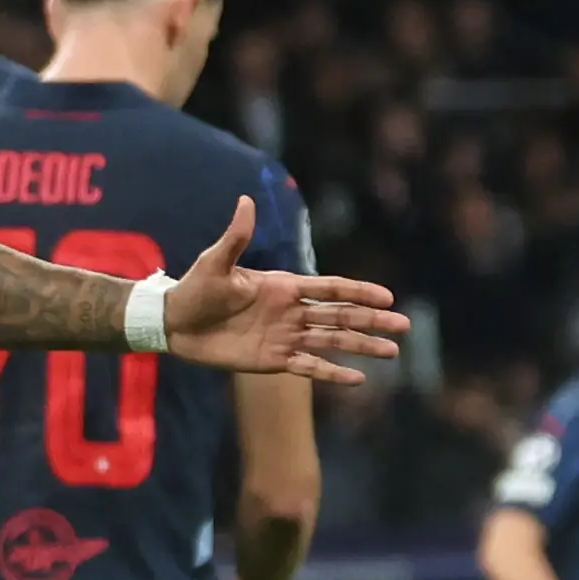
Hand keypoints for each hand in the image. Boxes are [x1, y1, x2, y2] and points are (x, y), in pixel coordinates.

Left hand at [160, 198, 408, 384]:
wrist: (175, 323)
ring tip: (392, 352)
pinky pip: (308, 367)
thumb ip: (236, 237)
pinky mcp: (272, 360)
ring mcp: (285, 337)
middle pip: (340, 316)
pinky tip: (357, 379)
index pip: (331, 288)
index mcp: (284, 286)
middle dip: (372, 321)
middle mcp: (291, 312)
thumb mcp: (215, 262)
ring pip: (332, 342)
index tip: (387, 296)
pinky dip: (332, 373)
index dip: (359, 291)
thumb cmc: (195, 289)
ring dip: (362, 346)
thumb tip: (245, 201)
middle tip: (404, 326)